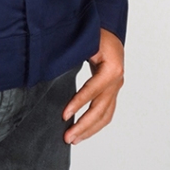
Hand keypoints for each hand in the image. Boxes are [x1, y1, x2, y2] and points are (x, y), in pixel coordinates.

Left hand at [62, 28, 124, 144]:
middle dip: (83, 125)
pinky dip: (95, 124)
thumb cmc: (97, 33)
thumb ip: (73, 56)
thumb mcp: (86, 42)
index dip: (78, 104)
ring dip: (90, 129)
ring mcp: (116, 87)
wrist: (111, 30)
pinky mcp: (113, 91)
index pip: (93, 90)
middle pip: (100, 109)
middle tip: (68, 137)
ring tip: (74, 139)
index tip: (64, 115)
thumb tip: (52, 68)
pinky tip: (84, 131)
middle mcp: (117, 81)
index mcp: (112, 69)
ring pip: (105, 115)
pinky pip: (106, 112)